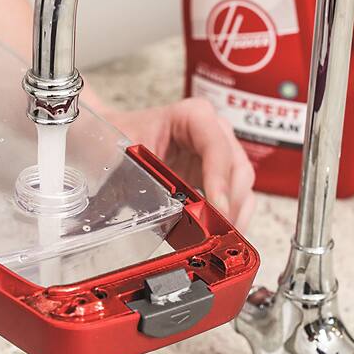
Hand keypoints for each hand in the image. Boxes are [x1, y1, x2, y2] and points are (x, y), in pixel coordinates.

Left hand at [105, 98, 255, 230]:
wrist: (112, 136)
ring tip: (224, 238)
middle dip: (233, 203)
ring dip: (237, 213)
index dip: (219, 181)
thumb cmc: (120, 137)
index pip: (217, 148)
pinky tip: (221, 232)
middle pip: (238, 168)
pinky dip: (231, 215)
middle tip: (222, 232)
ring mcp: (217, 152)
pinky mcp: (215, 172)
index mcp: (192, 116)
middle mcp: (212, 130)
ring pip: (241, 184)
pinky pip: (233, 195)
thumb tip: (158, 210)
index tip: (218, 209)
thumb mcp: (126, 155)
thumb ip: (143, 179)